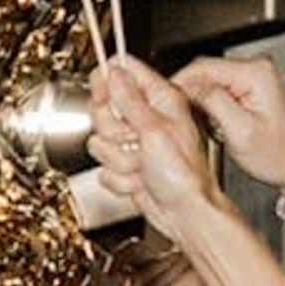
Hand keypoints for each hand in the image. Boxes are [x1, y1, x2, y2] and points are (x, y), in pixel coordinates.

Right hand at [84, 59, 232, 254]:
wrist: (184, 213)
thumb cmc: (183, 175)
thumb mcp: (154, 130)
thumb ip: (130, 99)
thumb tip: (115, 72)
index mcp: (161, 100)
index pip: (125, 71)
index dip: (108, 80)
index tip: (103, 94)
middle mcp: (148, 117)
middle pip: (104, 107)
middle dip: (112, 130)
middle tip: (132, 140)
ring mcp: (136, 142)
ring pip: (100, 140)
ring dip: (118, 158)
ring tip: (141, 165)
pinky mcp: (127, 164)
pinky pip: (104, 166)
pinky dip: (119, 177)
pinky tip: (140, 179)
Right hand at [172, 54, 284, 200]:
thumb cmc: (281, 155)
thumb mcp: (241, 132)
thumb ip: (213, 103)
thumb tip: (189, 87)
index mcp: (255, 74)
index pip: (202, 66)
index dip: (179, 83)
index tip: (164, 101)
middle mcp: (258, 69)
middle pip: (206, 71)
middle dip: (187, 93)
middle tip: (174, 116)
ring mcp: (257, 78)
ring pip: (211, 81)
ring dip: (198, 100)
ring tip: (193, 124)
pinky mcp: (254, 89)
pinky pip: (222, 90)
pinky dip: (210, 105)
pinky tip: (209, 123)